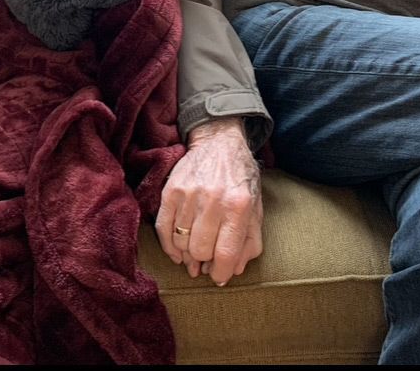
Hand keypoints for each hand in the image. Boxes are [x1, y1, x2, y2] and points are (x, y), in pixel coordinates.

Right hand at [155, 117, 262, 285]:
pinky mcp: (170, 190)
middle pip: (201, 251)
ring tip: (194, 253)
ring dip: (187, 255)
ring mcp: (189, 194)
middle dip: (205, 262)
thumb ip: (250, 241)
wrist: (219, 142)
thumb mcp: (256, 207)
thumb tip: (234, 270)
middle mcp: (213, 200)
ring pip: (181, 243)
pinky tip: (178, 251)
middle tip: (207, 261)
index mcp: (239, 205)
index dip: (222, 273)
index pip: (226, 253)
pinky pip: (163, 229)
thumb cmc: (240, 178)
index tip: (219, 277)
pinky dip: (169, 246)